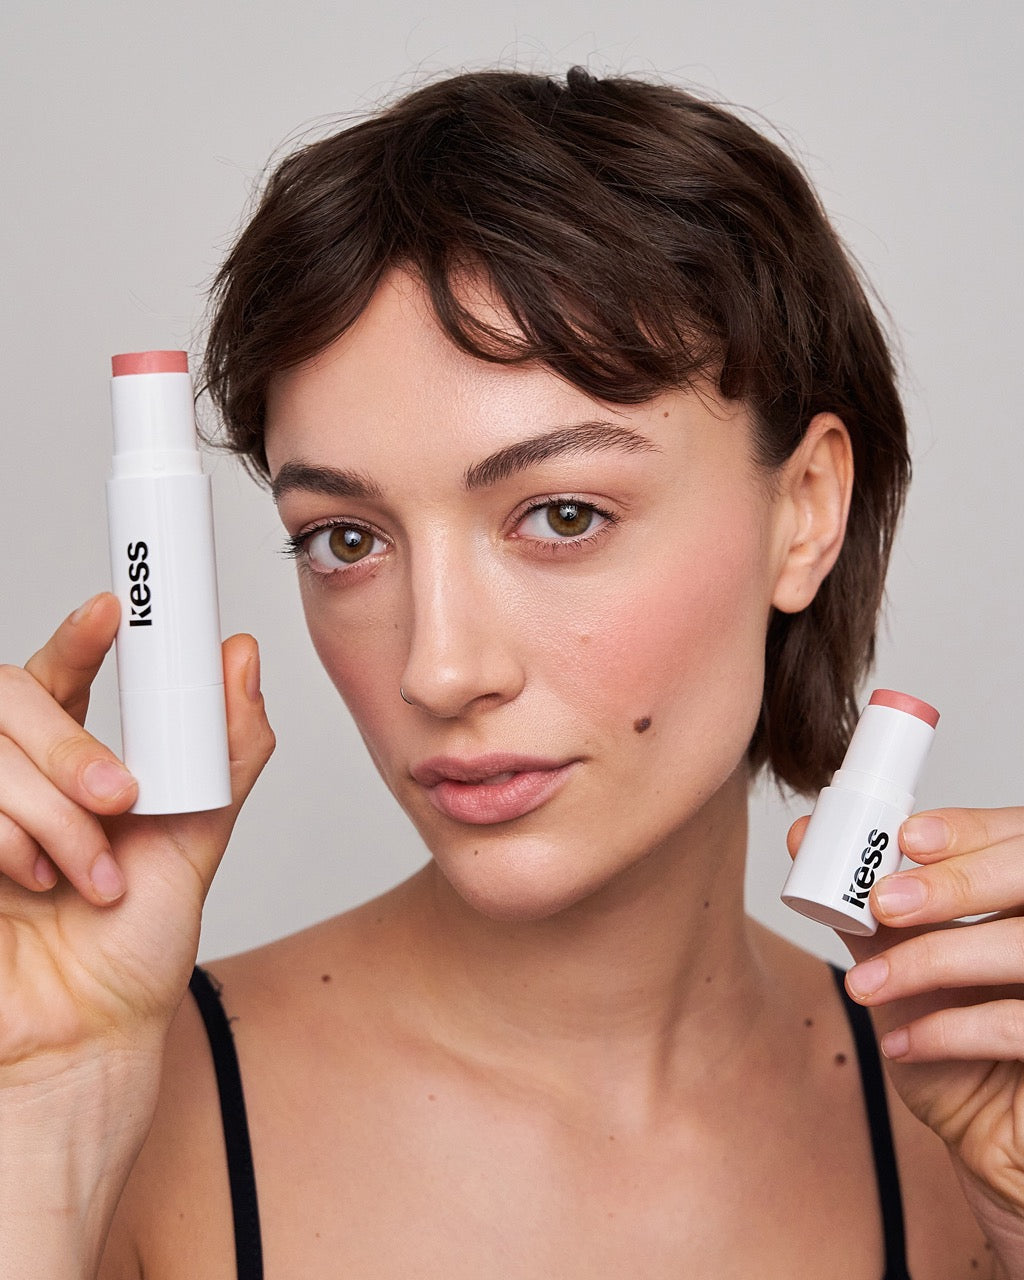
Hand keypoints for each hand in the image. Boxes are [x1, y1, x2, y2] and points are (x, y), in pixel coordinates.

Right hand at [0, 591, 274, 1084]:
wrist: (83, 1034)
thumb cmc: (134, 946)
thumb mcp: (198, 837)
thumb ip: (227, 748)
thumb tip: (243, 657)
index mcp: (75, 765)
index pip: (61, 671)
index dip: (80, 633)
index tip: (113, 609)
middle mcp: (17, 777)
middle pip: (12, 697)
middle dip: (71, 747)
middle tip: (122, 798)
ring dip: (54, 817)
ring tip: (90, 875)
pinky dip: (11, 841)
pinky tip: (36, 883)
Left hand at [788, 807, 1023, 1263]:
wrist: (991, 1142)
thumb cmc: (956, 1045)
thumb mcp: (904, 965)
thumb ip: (867, 905)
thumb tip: (807, 838)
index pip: (1015, 835)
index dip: (968, 829)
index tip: (906, 837)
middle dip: (953, 883)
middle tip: (883, 903)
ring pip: (1021, 945)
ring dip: (929, 962)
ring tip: (865, 987)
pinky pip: (1018, 1025)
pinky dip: (949, 1032)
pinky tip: (900, 1043)